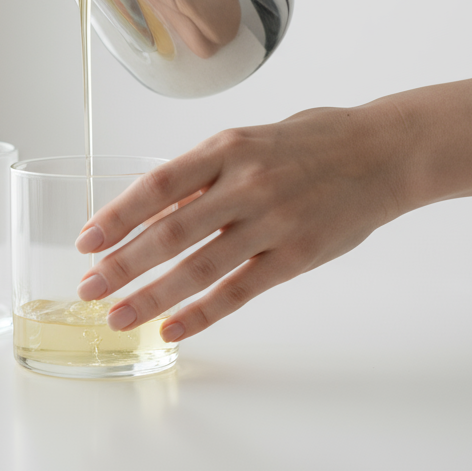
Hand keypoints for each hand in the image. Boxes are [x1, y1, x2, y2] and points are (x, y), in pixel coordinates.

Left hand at [73, 102, 409, 341]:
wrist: (385, 152)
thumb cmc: (310, 142)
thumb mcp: (248, 141)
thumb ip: (203, 174)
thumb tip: (151, 208)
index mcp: (226, 149)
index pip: (157, 186)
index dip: (117, 217)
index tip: (86, 241)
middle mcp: (245, 185)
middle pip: (170, 232)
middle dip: (122, 264)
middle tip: (89, 288)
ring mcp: (272, 223)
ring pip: (199, 268)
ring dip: (152, 296)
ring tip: (118, 316)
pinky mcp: (295, 256)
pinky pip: (239, 291)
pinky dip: (202, 313)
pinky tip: (172, 329)